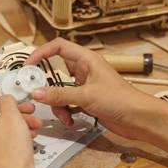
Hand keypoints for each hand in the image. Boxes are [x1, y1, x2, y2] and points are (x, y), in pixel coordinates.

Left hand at [0, 74, 41, 167]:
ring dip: (18, 118)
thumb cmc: (10, 152)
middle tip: (27, 104)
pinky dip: (16, 131)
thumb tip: (4, 98)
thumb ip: (7, 102)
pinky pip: (3, 135)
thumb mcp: (12, 119)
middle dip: (10, 104)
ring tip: (35, 123)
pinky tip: (32, 134)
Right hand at [26, 38, 158, 140]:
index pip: (58, 47)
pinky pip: (67, 103)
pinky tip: (71, 121)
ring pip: (60, 91)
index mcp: (86, 59)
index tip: (28, 65)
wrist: (139, 119)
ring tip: (64, 116)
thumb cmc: (121, 100)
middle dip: (47, 86)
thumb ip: (59, 94)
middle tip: (37, 95)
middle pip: (55, 72)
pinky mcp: (86, 101)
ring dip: (58, 105)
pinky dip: (66, 112)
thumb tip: (36, 92)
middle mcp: (84, 70)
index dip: (41, 53)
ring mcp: (84, 86)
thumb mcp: (86, 96)